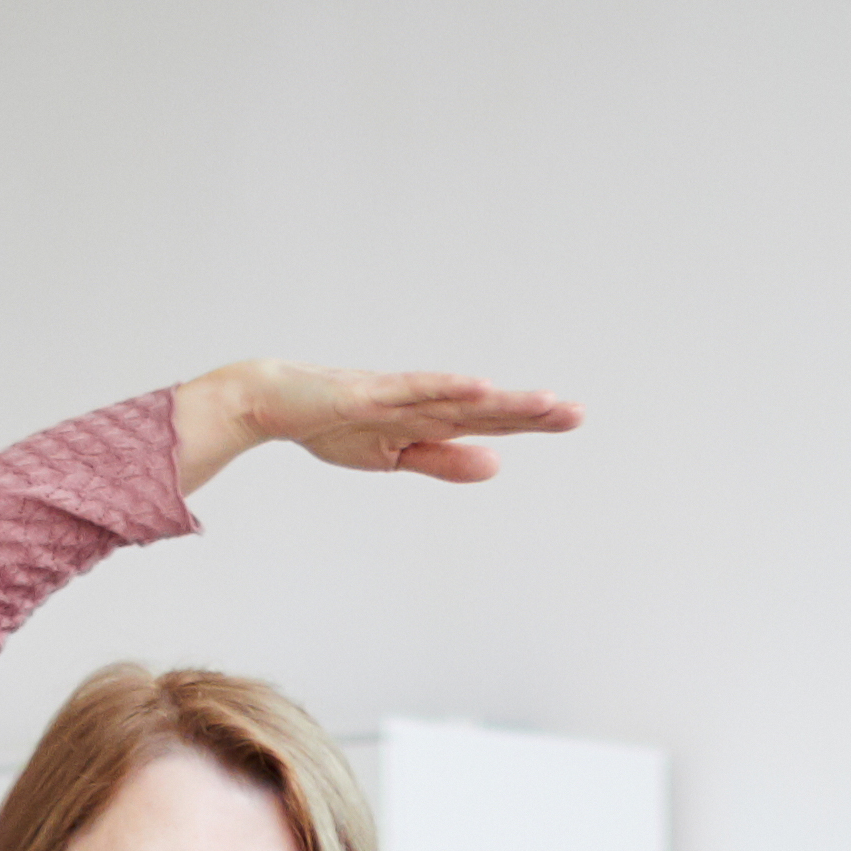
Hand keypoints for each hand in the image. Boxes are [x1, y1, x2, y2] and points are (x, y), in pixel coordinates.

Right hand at [178, 363, 581, 494]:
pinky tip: (479, 387)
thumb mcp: (394, 456)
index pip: (488, 421)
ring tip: (543, 402)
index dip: (529, 420)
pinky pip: (413, 391)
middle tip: (578, 412)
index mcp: (428, 419)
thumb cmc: (331, 425)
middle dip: (530, 411)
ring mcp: (395, 395)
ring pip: (457, 399)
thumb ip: (443, 460)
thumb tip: (496, 464)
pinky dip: (445, 388)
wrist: (271, 404)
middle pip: (484, 408)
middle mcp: (420, 402)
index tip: (572, 416)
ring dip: (500, 401)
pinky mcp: (368, 393)